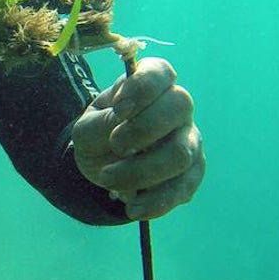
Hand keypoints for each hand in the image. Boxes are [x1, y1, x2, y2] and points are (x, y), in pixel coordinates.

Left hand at [71, 56, 204, 219]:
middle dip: (143, 129)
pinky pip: (183, 188)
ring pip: (181, 153)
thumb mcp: (86, 130)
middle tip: (114, 145)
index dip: (143, 86)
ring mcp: (189, 140)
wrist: (104, 167)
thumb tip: (119, 123)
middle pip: (180, 106)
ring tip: (108, 179)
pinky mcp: (192, 173)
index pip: (161, 71)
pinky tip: (132, 208)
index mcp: (150, 86)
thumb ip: (99, 124)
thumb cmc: (98, 137)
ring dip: (141, 171)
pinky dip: (155, 202)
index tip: (119, 108)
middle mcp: (177, 108)